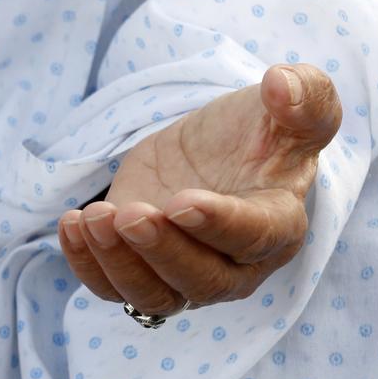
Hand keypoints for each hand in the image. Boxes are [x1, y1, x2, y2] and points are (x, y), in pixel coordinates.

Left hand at [58, 64, 341, 316]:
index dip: (218, 225)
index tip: (181, 202)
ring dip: (118, 263)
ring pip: (153, 295)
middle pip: (201, 281)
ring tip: (93, 217)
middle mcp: (236, 265)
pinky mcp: (141, 270)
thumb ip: (304, 96)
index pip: (254, 237)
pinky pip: (113, 288)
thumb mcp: (292, 105)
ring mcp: (185, 275)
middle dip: (160, 250)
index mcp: (278, 224)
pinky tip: (73, 225)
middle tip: (129, 214)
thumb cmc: (262, 132)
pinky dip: (87, 265)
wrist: (215, 151)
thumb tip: (282, 83)